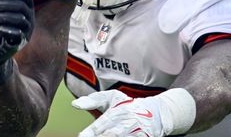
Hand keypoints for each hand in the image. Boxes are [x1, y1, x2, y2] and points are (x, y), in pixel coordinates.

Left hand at [72, 89, 194, 136]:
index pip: (101, 124)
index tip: (82, 136)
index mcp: (117, 111)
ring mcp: (137, 132)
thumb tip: (74, 104)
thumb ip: (93, 100)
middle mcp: (127, 122)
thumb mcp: (111, 97)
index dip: (91, 131)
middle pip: (111, 134)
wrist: (156, 112)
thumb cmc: (128, 105)